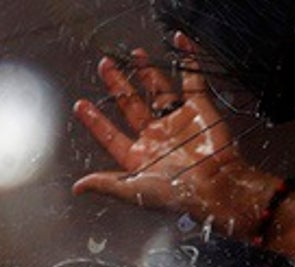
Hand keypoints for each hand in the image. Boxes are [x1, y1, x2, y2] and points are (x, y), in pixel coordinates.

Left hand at [73, 37, 264, 226]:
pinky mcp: (199, 109)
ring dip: (147, 71)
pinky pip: (192, 80)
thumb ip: (106, 184)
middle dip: (118, 85)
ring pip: (158, 90)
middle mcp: (157, 137)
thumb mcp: (134, 190)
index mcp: (139, 156)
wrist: (216, 186)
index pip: (110, 135)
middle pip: (131, 105)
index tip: (80, 105)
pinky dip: (188, 60)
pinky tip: (180, 43)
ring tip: (135, 53)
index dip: (95, 120)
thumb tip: (78, 187)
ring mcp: (177, 121)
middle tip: (105, 66)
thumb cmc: (176, 194)